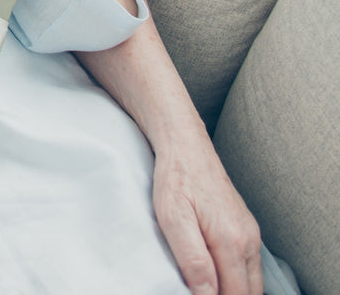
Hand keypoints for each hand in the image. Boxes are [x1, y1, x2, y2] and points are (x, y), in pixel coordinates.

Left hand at [152, 143, 261, 294]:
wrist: (185, 145)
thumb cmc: (175, 178)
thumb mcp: (173, 218)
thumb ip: (193, 260)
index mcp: (232, 241)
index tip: (196, 294)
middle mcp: (248, 240)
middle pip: (249, 292)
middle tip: (199, 291)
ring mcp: (251, 233)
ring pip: (252, 281)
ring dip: (234, 289)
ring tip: (206, 285)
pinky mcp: (246, 228)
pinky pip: (249, 265)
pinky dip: (237, 277)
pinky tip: (216, 273)